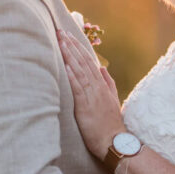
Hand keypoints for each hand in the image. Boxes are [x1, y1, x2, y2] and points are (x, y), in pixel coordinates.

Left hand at [57, 29, 123, 158]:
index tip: (69, 35)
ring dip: (70, 55)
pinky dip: (72, 76)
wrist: (114, 141)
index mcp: (102, 85)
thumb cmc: (110, 124)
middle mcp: (97, 87)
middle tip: (60, 31)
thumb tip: (103, 68)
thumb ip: (108, 83)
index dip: (78, 47)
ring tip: (61, 42)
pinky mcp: (85, 106)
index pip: (89, 61)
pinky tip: (66, 65)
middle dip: (71, 46)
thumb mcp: (112, 99)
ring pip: (80, 71)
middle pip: (83, 62)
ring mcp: (92, 96)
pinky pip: (79, 88)